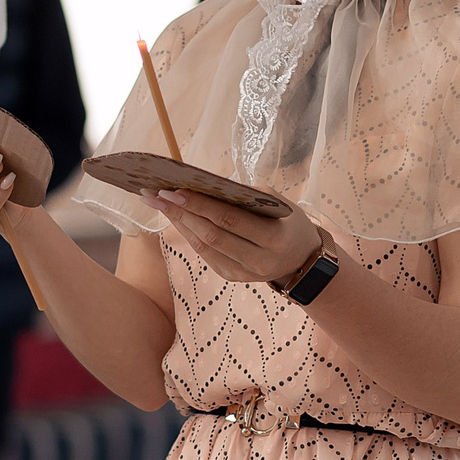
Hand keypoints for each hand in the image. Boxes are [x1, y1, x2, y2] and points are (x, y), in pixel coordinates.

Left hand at [155, 190, 328, 287]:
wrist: (303, 261)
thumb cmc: (288, 222)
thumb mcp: (279, 204)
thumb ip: (247, 195)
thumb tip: (206, 183)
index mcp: (273, 239)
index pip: (230, 220)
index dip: (200, 206)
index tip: (175, 190)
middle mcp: (258, 260)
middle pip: (211, 235)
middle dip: (181, 213)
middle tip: (156, 194)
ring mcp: (242, 273)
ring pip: (203, 246)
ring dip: (178, 223)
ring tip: (158, 202)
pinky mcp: (232, 277)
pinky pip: (205, 253)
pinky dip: (188, 233)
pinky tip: (175, 217)